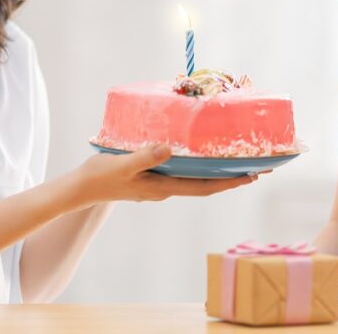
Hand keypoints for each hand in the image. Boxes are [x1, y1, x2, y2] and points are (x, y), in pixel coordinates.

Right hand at [73, 144, 257, 205]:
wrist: (81, 188)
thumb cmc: (101, 177)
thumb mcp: (122, 165)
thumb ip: (145, 157)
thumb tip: (168, 149)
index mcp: (164, 188)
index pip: (205, 187)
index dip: (230, 182)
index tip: (252, 176)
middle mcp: (167, 188)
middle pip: (206, 183)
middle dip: (232, 176)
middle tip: (257, 165)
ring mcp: (160, 183)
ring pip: (196, 177)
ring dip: (217, 169)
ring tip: (236, 158)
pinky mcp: (153, 176)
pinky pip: (183, 170)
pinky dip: (198, 163)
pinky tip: (200, 151)